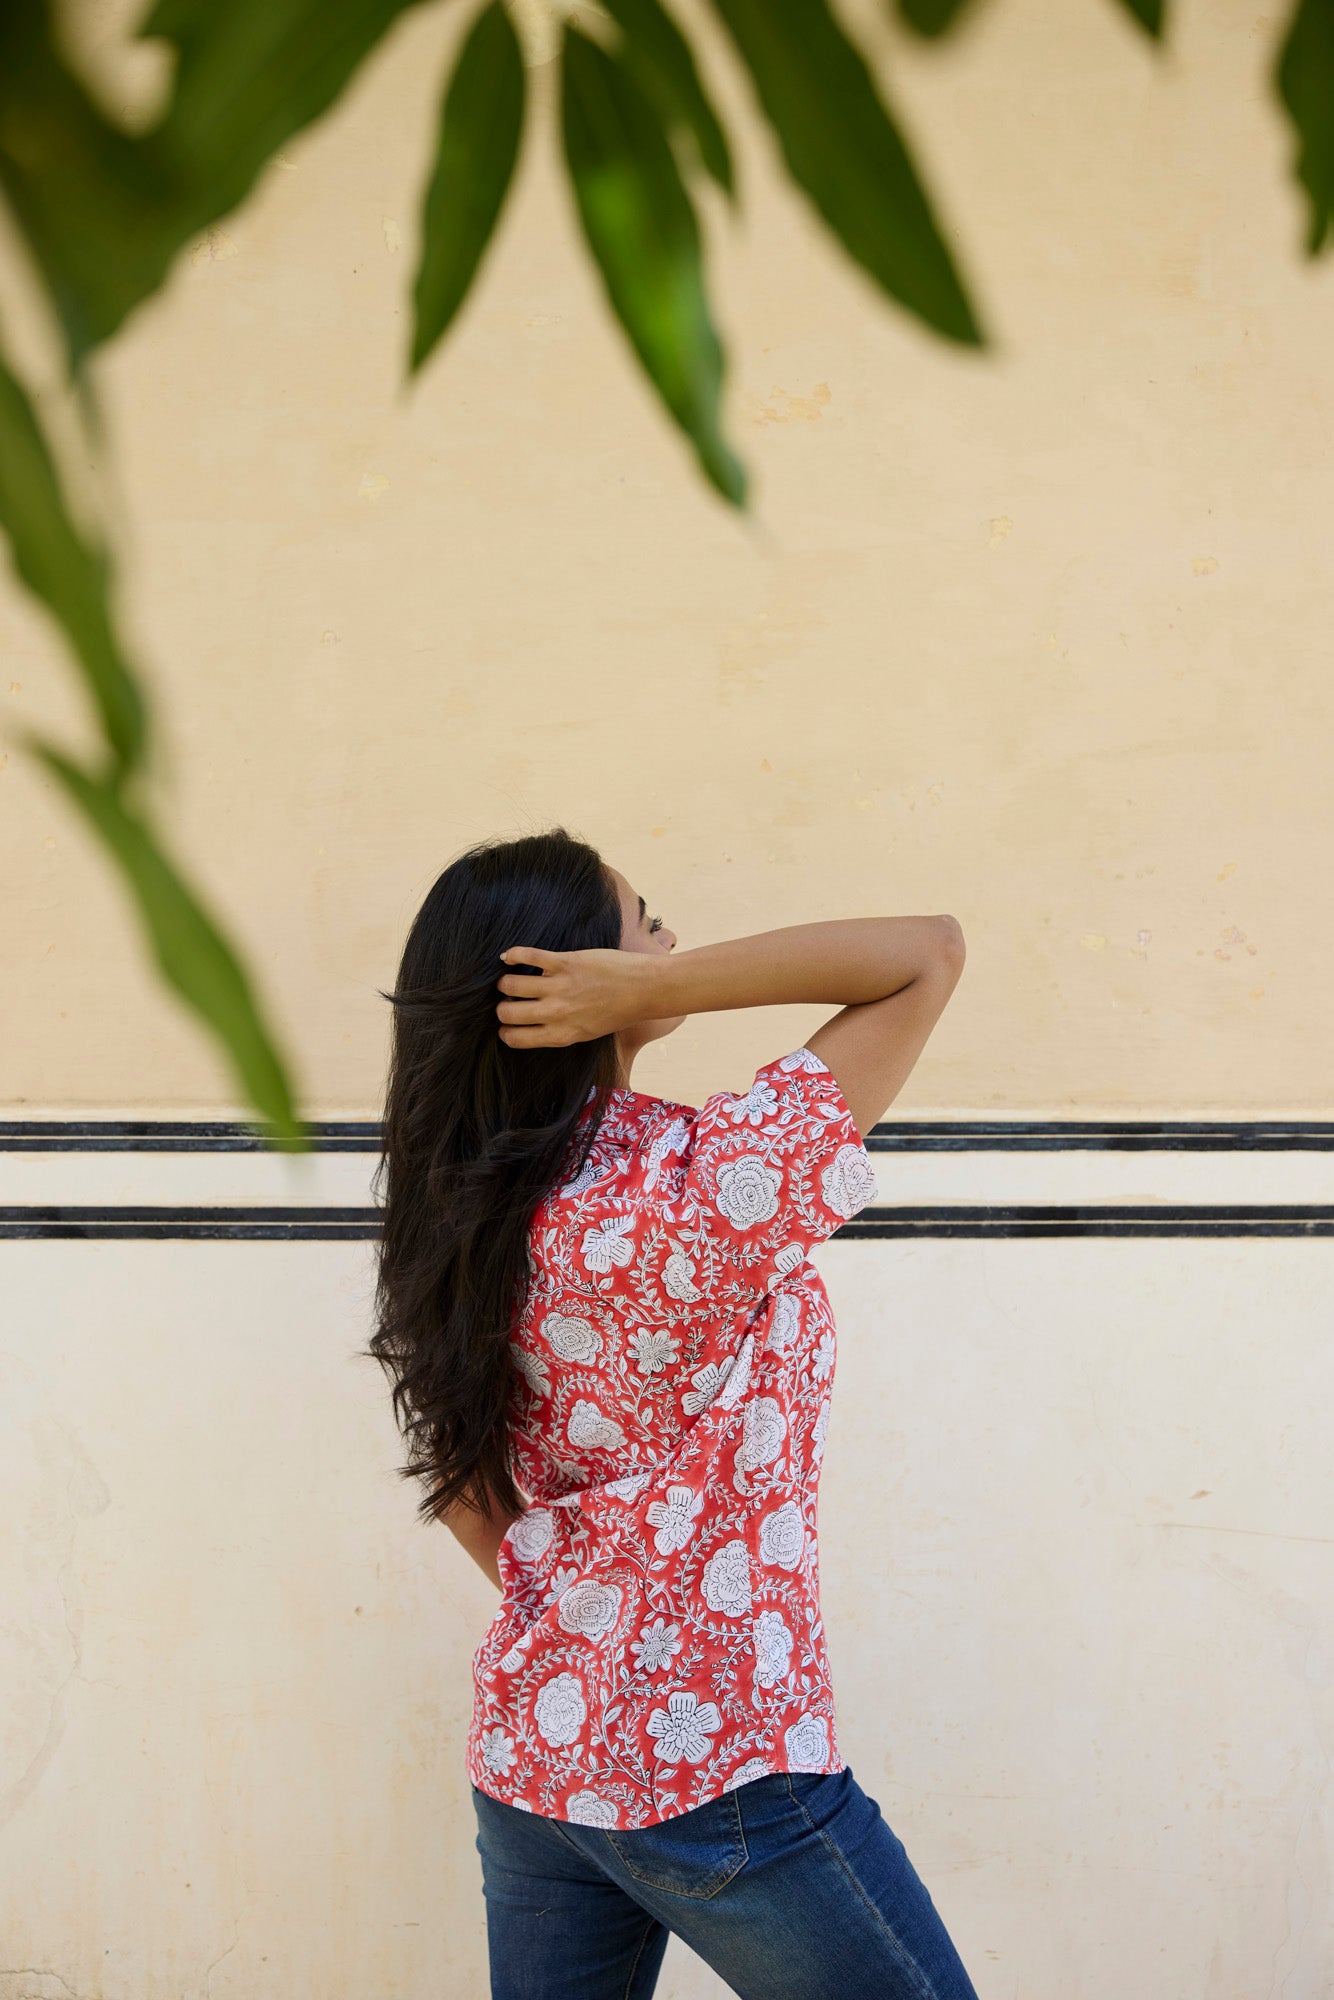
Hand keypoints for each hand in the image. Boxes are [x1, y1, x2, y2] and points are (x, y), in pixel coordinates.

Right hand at [495, 945, 661, 1047]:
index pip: (515, 1038)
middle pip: (506, 1012)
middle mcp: (556, 1014)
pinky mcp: (564, 963)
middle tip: (508, 998)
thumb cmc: (619, 1011)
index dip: (504, 1030)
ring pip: (509, 985)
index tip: (506, 1022)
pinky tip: (510, 957)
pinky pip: (526, 956)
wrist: (644, 989)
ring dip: (504, 981)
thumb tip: (533, 1025)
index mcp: (561, 1035)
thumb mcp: (587, 1032)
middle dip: (501, 1006)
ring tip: (509, 977)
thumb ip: (559, 1031)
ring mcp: (559, 987)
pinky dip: (513, 955)